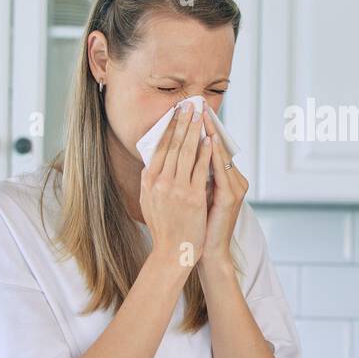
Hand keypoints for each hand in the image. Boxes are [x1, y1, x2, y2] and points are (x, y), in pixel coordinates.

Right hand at [139, 100, 213, 268]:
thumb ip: (151, 181)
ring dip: (194, 130)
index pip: (159, 147)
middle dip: (182, 122)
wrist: (173, 252)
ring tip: (200, 114)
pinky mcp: (193, 197)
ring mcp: (177, 189)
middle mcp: (160, 182)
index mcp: (148, 181)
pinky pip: (201, 169)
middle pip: (173, 145)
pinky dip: (206, 152)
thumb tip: (153, 161)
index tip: (175, 113)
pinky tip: (210, 140)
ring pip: (187, 152)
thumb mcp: (149, 201)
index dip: (168, 127)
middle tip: (188, 104)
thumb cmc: (163, 228)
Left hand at [199, 109, 248, 268]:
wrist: (206, 253)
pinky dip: (213, 156)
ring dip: (210, 135)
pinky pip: (220, 171)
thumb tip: (176, 157)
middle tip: (197, 106)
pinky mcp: (230, 197)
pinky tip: (206, 143)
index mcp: (226, 181)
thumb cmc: (198, 227)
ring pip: (221, 156)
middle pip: (219, 148)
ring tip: (201, 118)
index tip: (191, 113)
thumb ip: (194, 177)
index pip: (214, 150)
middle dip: (206, 126)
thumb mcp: (195, 197)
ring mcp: (234, 189)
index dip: (203, 131)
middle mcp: (234, 182)